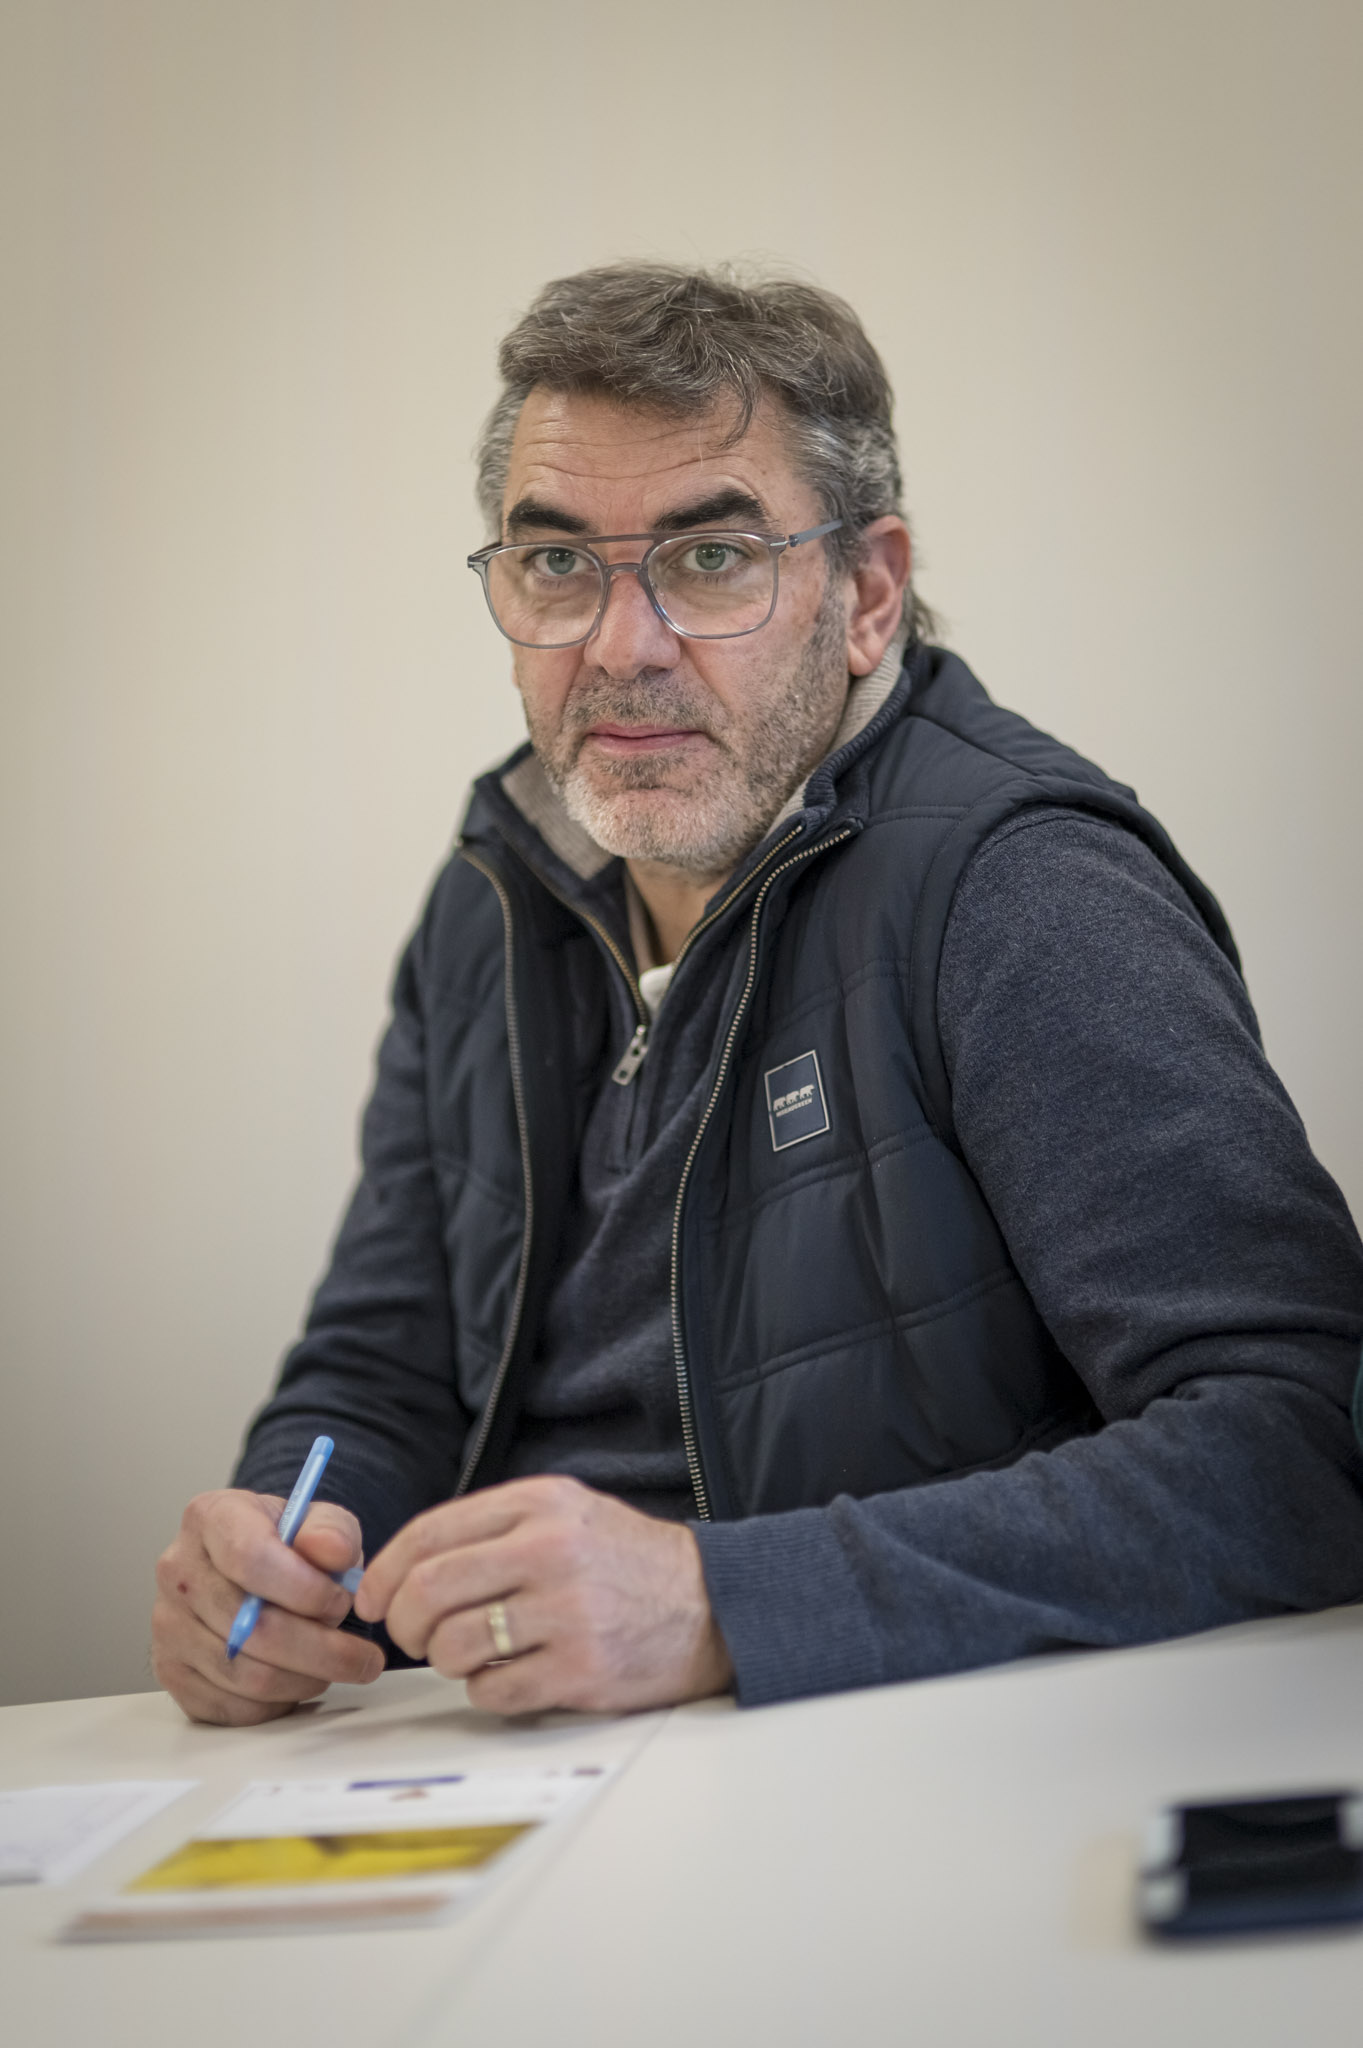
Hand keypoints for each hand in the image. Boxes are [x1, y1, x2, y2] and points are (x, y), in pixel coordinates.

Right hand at [152, 1489, 385, 1724]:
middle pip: (251, 1628)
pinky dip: (278, 1702)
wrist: (252, 1570)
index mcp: (210, 1518)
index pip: (251, 1558)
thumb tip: (332, 1553)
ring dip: (305, 1678)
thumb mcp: (320, 1522)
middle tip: (363, 1656)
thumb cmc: (288, 1546)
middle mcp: (177, 1571)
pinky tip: (299, 1679)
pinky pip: (232, 1706)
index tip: (341, 1601)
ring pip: (246, 1675)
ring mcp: (167, 1626)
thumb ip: (334, 1532)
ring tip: (335, 1665)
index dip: (304, 1589)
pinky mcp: (171, 1673)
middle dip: (321, 1649)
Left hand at [354, 1475, 733, 1715]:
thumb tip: (401, 1569)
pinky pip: (492, 1692)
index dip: (386, 1573)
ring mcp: (567, 1613)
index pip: (429, 1535)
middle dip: (403, 1622)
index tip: (374, 1599)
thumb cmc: (624, 1562)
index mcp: (540, 1504)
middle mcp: (551, 1551)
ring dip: (446, 1660)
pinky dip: (485, 1691)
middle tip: (412, 1636)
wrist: (711, 1605)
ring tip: (470, 1655)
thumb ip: (491, 1529)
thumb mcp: (565, 1513)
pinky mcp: (580, 1671)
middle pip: (429, 1592)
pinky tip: (509, 1676)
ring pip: (453, 1646)